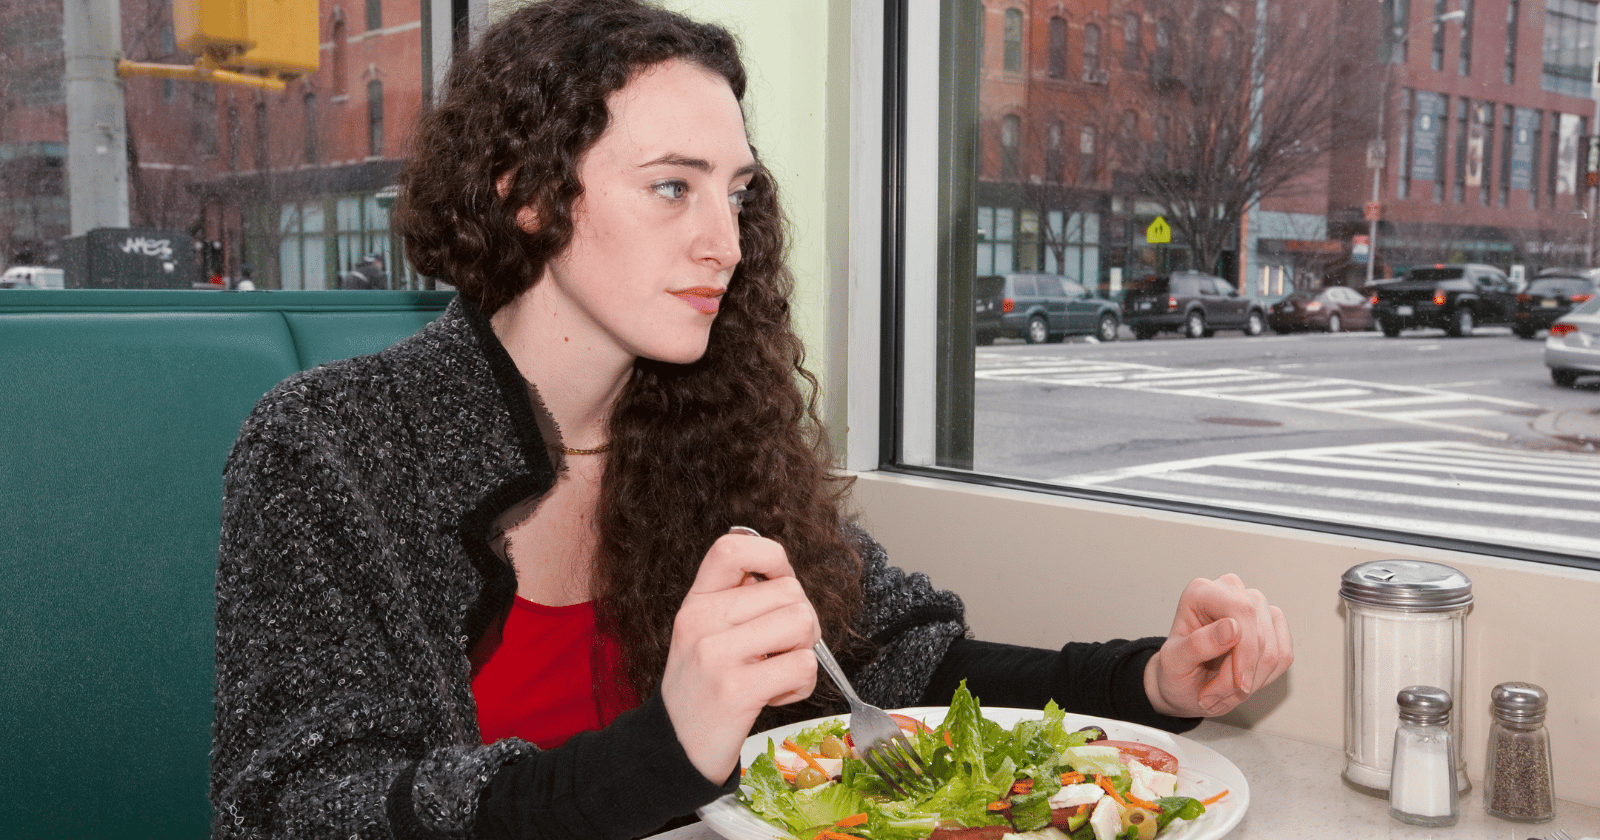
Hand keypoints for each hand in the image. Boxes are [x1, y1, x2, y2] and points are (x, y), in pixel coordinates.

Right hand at [660, 531, 820, 782]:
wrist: (675, 748)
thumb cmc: (703, 688)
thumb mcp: (705, 633)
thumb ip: (738, 601)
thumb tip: (784, 574)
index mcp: (696, 602)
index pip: (733, 546)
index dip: (772, 557)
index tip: (777, 584)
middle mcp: (702, 621)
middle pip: (790, 591)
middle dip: (802, 622)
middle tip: (779, 651)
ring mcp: (716, 655)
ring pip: (802, 623)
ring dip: (803, 653)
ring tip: (776, 672)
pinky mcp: (736, 690)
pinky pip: (803, 666)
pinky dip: (802, 685)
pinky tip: (775, 695)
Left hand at [1143, 574, 1291, 717]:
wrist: (1183, 685)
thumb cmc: (1175, 671)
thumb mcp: (1174, 663)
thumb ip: (1198, 644)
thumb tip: (1232, 627)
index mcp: (1201, 592)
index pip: (1242, 611)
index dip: (1245, 651)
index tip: (1238, 684)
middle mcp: (1230, 591)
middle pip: (1260, 634)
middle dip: (1242, 674)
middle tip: (1214, 696)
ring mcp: (1255, 607)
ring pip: (1274, 650)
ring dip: (1251, 682)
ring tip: (1220, 693)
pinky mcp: (1272, 626)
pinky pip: (1284, 657)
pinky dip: (1263, 679)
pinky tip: (1240, 683)